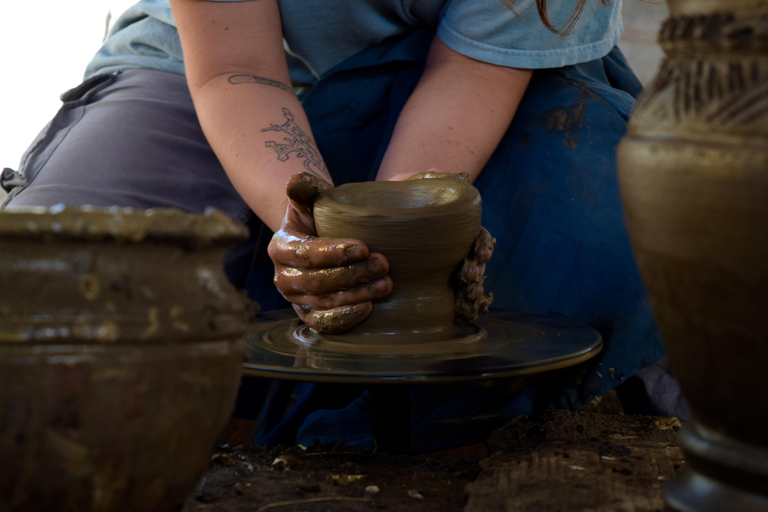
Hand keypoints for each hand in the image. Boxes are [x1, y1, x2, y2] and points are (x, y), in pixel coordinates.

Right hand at [268, 173, 392, 333]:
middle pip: (318, 281)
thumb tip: (294, 181)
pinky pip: (324, 323)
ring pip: (324, 303)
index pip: (306, 254)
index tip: (364, 247)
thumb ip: (303, 187)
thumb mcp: (310, 198)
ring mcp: (295, 300)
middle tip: (383, 264)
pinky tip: (369, 308)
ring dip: (356, 296)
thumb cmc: (317, 215)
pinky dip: (346, 319)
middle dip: (353, 274)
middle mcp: (283, 278)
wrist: (316, 238)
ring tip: (385, 285)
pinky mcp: (309, 315)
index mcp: (281, 247)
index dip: (334, 252)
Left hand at [407, 170, 494, 319]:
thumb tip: (448, 173)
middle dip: (476, 272)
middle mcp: (455, 250)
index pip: (478, 238)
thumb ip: (430, 176)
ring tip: (467, 296)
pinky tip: (462, 313)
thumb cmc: (400, 197)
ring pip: (466, 283)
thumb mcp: (414, 182)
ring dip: (471, 291)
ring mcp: (444, 268)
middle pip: (475, 263)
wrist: (379, 214)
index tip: (480, 254)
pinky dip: (460, 307)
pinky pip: (450, 298)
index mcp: (458, 228)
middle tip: (470, 278)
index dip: (482, 247)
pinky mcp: (430, 284)